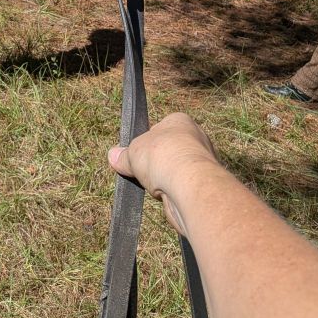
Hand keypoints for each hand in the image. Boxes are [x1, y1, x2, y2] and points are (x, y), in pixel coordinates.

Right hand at [108, 113, 218, 236]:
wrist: (190, 186)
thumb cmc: (162, 156)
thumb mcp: (133, 152)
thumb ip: (124, 155)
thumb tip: (113, 156)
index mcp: (180, 121)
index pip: (159, 130)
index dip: (146, 143)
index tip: (137, 154)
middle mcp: (196, 139)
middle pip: (167, 153)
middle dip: (154, 165)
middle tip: (142, 172)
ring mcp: (202, 163)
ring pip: (174, 173)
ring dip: (163, 181)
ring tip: (154, 186)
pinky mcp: (203, 186)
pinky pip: (181, 189)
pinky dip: (172, 195)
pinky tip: (166, 197)